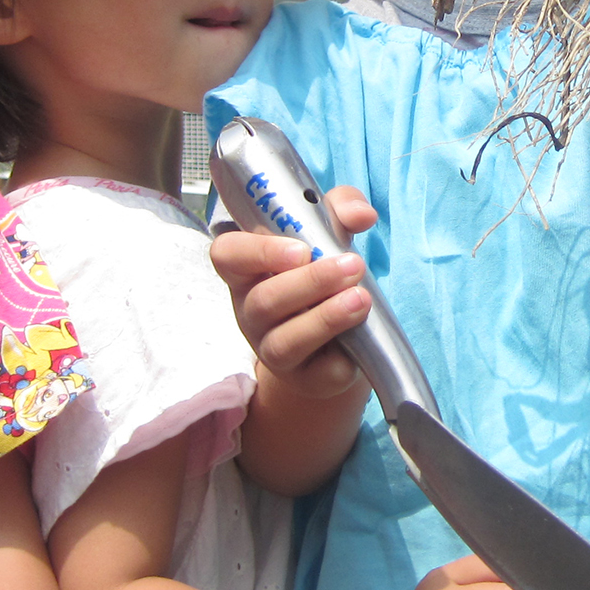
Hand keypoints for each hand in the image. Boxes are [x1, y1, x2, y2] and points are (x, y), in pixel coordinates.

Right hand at [211, 185, 376, 397]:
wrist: (339, 337)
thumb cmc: (323, 274)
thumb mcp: (329, 233)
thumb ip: (340, 211)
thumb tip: (362, 215)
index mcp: (248, 270)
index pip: (227, 256)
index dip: (257, 252)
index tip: (300, 250)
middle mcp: (251, 311)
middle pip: (264, 300)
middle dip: (311, 282)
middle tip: (352, 266)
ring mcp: (271, 349)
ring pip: (284, 341)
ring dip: (325, 318)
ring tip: (361, 299)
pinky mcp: (303, 378)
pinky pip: (317, 372)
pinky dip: (340, 357)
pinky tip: (359, 339)